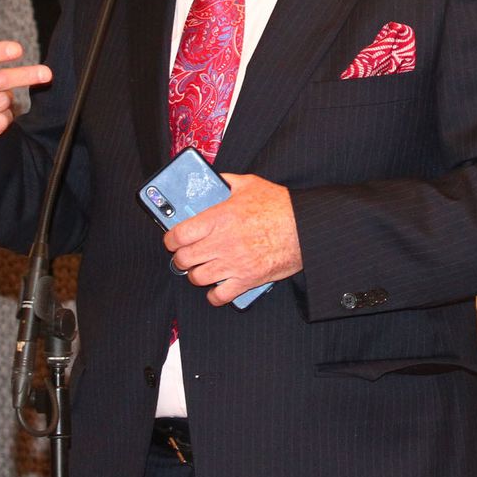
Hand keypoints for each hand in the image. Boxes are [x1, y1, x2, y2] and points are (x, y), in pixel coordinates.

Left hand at [164, 174, 303, 305]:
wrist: (306, 228)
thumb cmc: (280, 206)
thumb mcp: (250, 184)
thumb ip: (227, 182)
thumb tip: (213, 180)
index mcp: (219, 218)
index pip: (178, 235)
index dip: (170, 240)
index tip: (172, 240)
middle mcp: (222, 242)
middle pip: (183, 259)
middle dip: (181, 257)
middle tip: (187, 253)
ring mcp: (233, 263)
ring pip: (198, 278)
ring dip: (197, 274)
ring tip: (202, 268)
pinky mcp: (247, 280)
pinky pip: (220, 296)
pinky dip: (215, 295)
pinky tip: (217, 287)